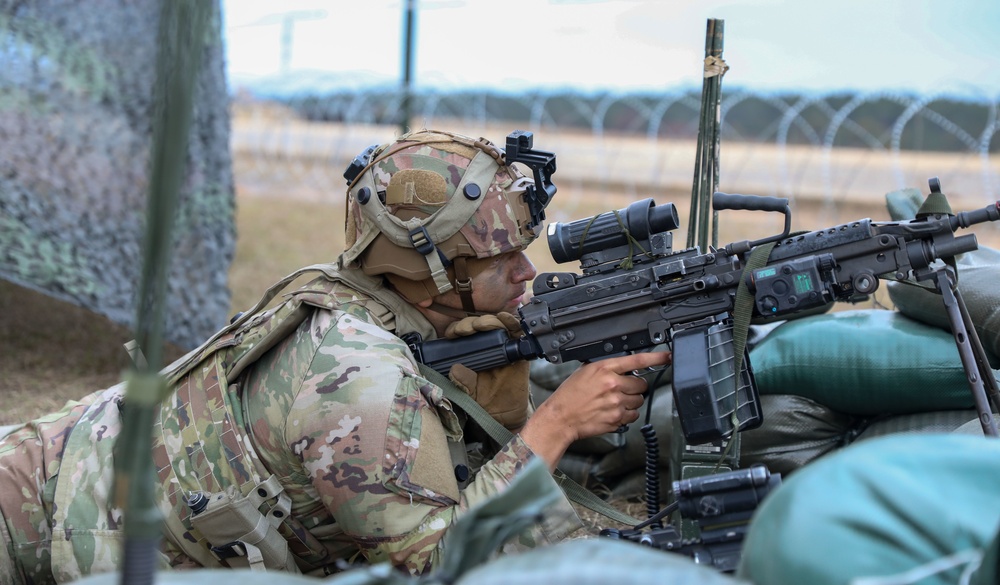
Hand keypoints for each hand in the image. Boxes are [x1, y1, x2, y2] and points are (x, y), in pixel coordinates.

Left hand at [445, 313, 529, 430]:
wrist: (503, 415)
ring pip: (496, 324)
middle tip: (465, 330)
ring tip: (480, 325)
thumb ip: (462, 381)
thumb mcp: (469, 391)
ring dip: (488, 320)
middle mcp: (487, 346)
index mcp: (471, 352)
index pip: (463, 333)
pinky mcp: (519, 351)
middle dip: (471, 323)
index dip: (457, 328)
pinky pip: (517, 332)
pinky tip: (504, 318)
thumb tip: (455, 369)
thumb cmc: (484, 400)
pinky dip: (511, 321)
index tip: (452, 333)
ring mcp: (504, 346)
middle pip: (479, 325)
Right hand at [520, 351, 671, 469]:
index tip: (668, 357)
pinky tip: (613, 412)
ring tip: (614, 402)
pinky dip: (626, 414)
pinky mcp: (617, 419)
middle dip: (634, 387)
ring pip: (638, 400)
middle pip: (641, 384)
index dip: (656, 358)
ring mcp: (616, 403)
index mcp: (604, 369)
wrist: (561, 417)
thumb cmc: (569, 396)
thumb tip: (623, 368)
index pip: (637, 360)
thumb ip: (606, 369)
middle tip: (621, 389)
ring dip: (631, 401)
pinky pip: (632, 415)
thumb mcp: (585, 372)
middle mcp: (613, 385)